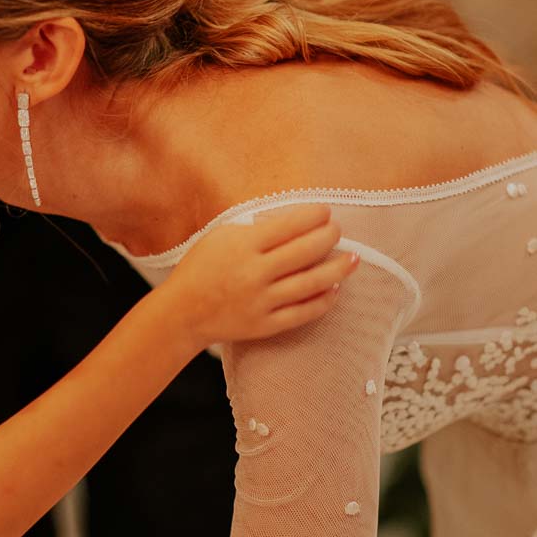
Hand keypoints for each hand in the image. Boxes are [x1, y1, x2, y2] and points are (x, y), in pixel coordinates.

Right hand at [162, 203, 355, 351]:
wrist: (183, 312)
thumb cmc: (201, 268)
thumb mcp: (221, 237)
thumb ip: (255, 229)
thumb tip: (295, 224)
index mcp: (243, 245)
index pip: (289, 226)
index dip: (313, 216)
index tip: (326, 211)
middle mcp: (255, 272)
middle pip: (306, 252)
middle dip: (329, 237)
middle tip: (338, 230)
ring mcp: (262, 301)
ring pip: (312, 283)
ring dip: (338, 269)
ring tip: (353, 259)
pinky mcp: (266, 325)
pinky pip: (304, 313)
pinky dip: (324, 300)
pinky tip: (335, 289)